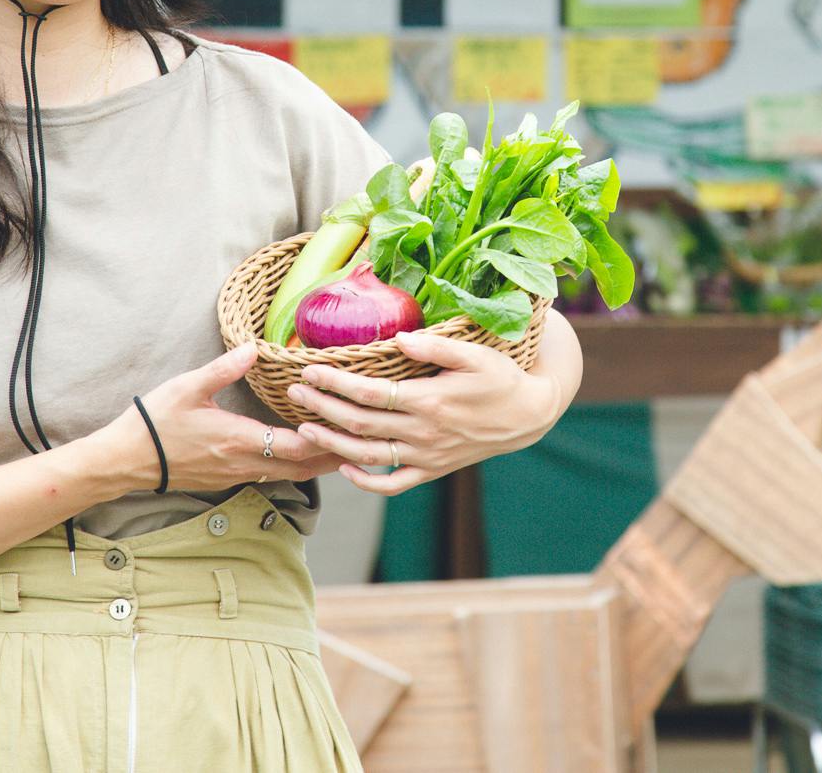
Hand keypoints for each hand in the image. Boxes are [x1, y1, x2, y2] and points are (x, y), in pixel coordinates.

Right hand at [104, 344, 346, 493]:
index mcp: (238, 439)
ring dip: (315, 463)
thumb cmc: (154, 423)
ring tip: (343, 450)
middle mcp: (243, 462)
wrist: (126, 461)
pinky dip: (292, 466)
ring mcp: (235, 474)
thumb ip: (223, 368)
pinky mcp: (227, 478)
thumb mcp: (187, 387)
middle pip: (301, 467)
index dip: (325, 438)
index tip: (349, 427)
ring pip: (287, 474)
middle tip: (365, 445)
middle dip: (334, 457)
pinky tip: (300, 455)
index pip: (296, 446)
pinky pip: (270, 474)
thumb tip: (253, 348)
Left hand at [287, 328, 563, 497]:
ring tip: (305, 428)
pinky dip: (367, 481)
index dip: (335, 382)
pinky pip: (394, 484)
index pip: (370, 393)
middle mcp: (424, 432)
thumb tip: (397, 336)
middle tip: (293, 392)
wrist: (528, 415)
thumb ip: (436, 346)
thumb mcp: (475, 353)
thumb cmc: (501, 376)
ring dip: (332, 444)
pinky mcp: (433, 470)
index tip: (310, 369)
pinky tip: (346, 468)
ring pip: (369, 456)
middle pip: (360, 424)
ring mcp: (427, 455)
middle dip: (323, 407)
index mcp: (430, 400)